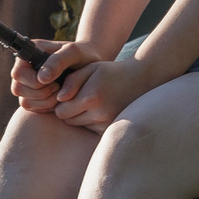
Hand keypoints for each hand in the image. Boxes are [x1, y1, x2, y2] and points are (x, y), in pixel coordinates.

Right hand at [10, 38, 112, 114]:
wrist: (91, 67)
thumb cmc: (83, 55)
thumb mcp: (74, 53)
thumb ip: (58, 61)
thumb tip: (41, 78)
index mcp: (30, 54)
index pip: (18, 74)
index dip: (33, 82)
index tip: (53, 81)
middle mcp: (26, 70)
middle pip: (18, 89)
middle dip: (41, 94)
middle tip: (59, 88)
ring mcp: (29, 85)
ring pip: (25, 102)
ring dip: (45, 102)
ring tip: (61, 93)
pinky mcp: (35, 98)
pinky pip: (33, 110)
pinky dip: (47, 108)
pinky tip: (60, 99)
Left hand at [50, 50, 177, 129]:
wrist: (140, 80)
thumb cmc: (111, 72)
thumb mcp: (90, 68)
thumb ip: (71, 81)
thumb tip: (58, 99)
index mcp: (92, 97)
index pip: (61, 111)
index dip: (61, 103)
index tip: (69, 93)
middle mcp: (100, 114)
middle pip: (69, 121)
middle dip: (70, 110)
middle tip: (80, 96)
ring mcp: (107, 124)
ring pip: (80, 126)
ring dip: (81, 116)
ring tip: (93, 101)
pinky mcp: (112, 129)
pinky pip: (91, 129)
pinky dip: (92, 121)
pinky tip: (101, 109)